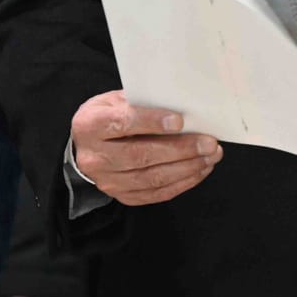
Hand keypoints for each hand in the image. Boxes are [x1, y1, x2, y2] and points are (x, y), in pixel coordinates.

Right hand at [71, 90, 220, 205]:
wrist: (86, 147)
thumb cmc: (108, 117)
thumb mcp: (114, 100)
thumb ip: (141, 103)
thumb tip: (182, 108)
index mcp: (90, 125)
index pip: (123, 124)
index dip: (152, 122)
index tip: (180, 121)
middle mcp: (95, 157)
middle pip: (141, 155)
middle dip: (180, 149)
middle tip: (209, 143)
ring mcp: (107, 181)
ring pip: (152, 178)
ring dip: (187, 168)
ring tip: (210, 156)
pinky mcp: (121, 196)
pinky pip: (156, 194)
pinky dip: (182, 183)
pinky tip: (199, 170)